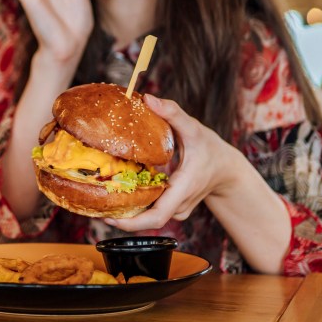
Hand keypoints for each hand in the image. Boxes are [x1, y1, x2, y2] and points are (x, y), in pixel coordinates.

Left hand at [106, 94, 233, 231]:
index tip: (109, 219)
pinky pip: (151, 209)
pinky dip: (136, 204)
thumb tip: (148, 98)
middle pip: (147, 220)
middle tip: (95, 206)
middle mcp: (179, 205)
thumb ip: (172, 112)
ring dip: (127, 209)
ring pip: (148, 215)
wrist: (227, 169)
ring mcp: (176, 210)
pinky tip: (119, 192)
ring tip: (102, 196)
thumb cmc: (210, 149)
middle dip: (121, 217)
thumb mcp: (194, 127)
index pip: (157, 216)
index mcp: (183, 189)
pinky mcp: (172, 208)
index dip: (132, 223)